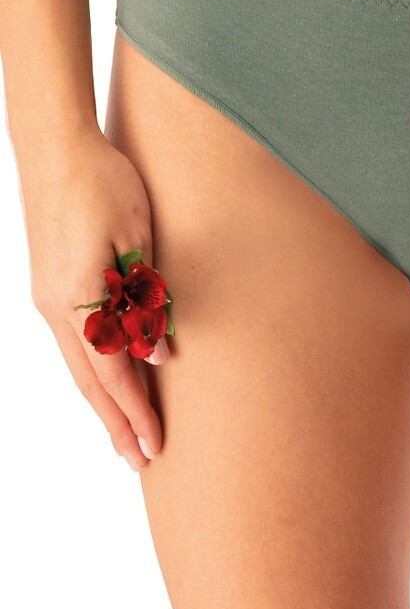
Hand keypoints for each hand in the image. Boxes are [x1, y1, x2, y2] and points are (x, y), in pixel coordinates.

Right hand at [17, 127, 168, 470]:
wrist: (55, 147)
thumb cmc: (105, 183)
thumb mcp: (137, 237)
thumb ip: (146, 297)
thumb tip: (162, 353)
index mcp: (80, 297)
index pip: (114, 372)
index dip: (136, 411)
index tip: (156, 445)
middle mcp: (56, 306)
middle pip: (91, 381)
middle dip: (117, 423)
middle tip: (139, 461)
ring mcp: (48, 297)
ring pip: (79, 366)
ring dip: (103, 403)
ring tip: (123, 435)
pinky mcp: (49, 286)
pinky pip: (73, 344)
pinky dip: (91, 373)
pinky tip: (104, 382)